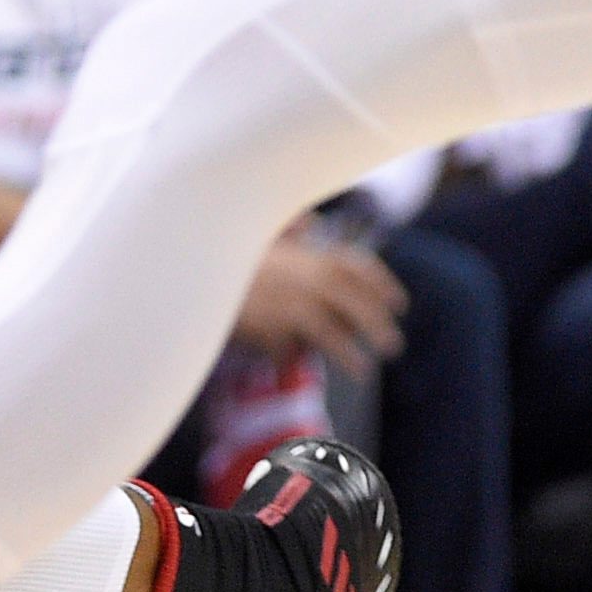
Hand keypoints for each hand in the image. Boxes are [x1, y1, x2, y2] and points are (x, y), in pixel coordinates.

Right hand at [230, 224, 405, 376]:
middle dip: (377, 323)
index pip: (358, 268)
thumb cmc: (224, 251)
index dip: (382, 286)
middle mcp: (305, 279)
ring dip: (350, 353)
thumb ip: (287, 228)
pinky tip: (291, 368)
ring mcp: (287, 305)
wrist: (191, 270)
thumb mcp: (257, 233)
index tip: (399, 303)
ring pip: (331, 333)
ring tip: (364, 370)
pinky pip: (288, 351)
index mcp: (308, 255)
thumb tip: (310, 221)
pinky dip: (291, 360)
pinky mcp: (268, 330)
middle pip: (354, 303)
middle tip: (393, 344)